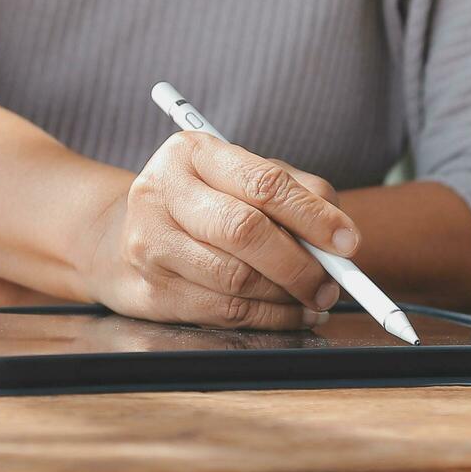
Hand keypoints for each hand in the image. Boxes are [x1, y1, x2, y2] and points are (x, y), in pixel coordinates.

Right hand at [80, 132, 358, 329]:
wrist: (122, 235)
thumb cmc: (205, 203)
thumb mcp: (244, 178)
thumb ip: (297, 194)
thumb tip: (341, 237)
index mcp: (193, 152)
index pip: (263, 183)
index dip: (313, 216)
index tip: (348, 242)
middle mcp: (163, 191)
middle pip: (246, 232)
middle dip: (300, 265)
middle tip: (333, 284)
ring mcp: (150, 243)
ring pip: (236, 279)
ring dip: (287, 297)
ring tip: (313, 299)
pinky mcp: (150, 290)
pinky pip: (223, 313)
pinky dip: (267, 319)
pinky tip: (287, 314)